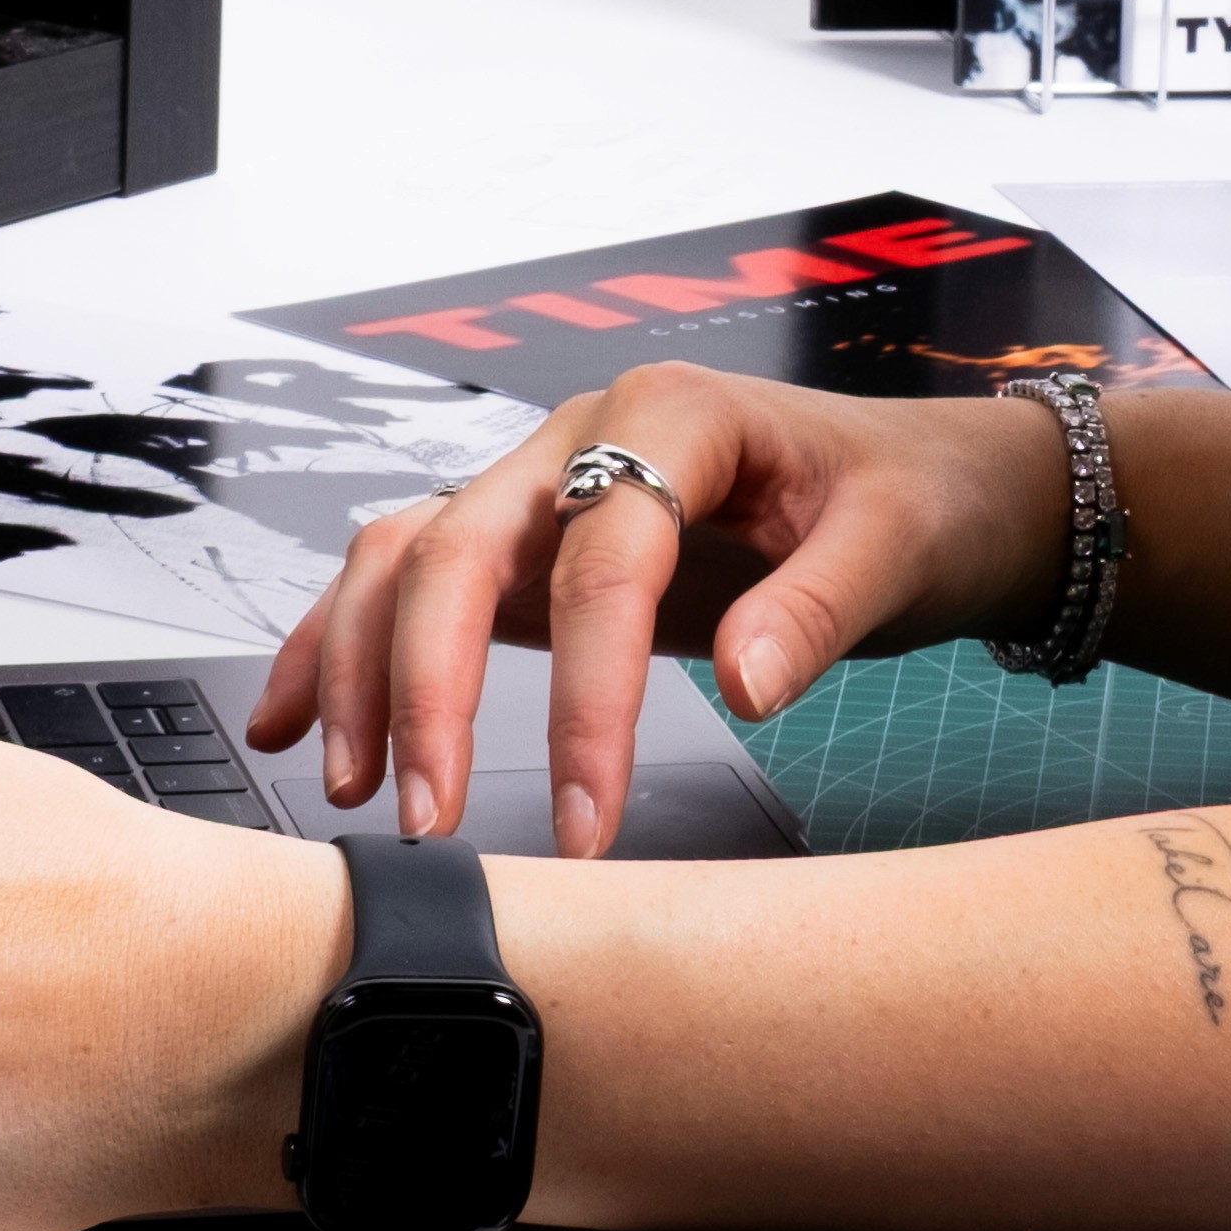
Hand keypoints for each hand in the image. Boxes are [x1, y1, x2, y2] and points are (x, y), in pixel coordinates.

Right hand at [247, 365, 1073, 856]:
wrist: (933, 477)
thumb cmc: (915, 496)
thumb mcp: (898, 543)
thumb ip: (816, 609)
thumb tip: (742, 684)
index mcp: (674, 415)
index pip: (603, 558)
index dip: (588, 695)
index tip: (588, 815)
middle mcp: (585, 433)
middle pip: (460, 544)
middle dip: (428, 685)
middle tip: (428, 815)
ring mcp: (544, 482)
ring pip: (408, 555)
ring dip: (363, 667)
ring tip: (357, 786)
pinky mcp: (529, 540)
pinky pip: (409, 576)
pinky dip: (342, 645)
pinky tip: (297, 720)